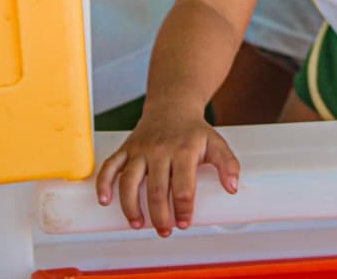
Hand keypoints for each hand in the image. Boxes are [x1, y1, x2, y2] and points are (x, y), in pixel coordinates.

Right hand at [95, 108, 239, 235]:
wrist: (172, 106)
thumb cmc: (194, 131)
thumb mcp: (217, 143)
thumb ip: (228, 165)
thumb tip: (233, 188)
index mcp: (184, 150)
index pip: (183, 186)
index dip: (184, 209)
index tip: (184, 223)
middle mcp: (160, 150)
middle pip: (156, 189)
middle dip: (159, 215)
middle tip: (164, 231)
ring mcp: (140, 149)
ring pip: (130, 181)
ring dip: (131, 206)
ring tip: (138, 225)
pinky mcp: (126, 149)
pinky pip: (110, 166)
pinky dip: (104, 183)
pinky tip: (105, 201)